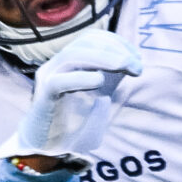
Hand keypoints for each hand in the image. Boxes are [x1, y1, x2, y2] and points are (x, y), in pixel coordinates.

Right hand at [4, 27, 141, 169]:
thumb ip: (112, 75)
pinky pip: (59, 81)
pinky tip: (100, 82)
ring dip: (104, 59)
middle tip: (136, 66)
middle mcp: (57, 64)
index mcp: (69, 60)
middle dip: (115, 51)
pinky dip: (82, 78)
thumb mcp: (99, 91)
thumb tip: (134, 60)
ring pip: (72, 56)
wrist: (49, 142)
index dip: (116, 43)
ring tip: (125, 67)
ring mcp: (48, 77)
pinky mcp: (44, 96)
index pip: (91, 39)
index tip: (137, 57)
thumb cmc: (75, 116)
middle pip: (84, 44)